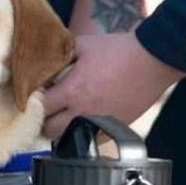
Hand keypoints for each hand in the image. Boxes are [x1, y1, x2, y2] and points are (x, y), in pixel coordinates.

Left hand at [44, 0, 168, 145]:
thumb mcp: (85, 44)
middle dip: (44, 121)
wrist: (152, 61)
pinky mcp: (114, 129)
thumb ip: (62, 52)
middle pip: (49, 131)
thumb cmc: (119, 50)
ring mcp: (99, 124)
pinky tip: (84, 119)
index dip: (33, 101)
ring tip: (64, 116)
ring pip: (69, 139)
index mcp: (72, 90)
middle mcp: (82, 112)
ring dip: (62, 129)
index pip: (40, 106)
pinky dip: (83, 133)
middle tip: (46, 110)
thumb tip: (47, 58)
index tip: (34, 95)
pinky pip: (90, 140)